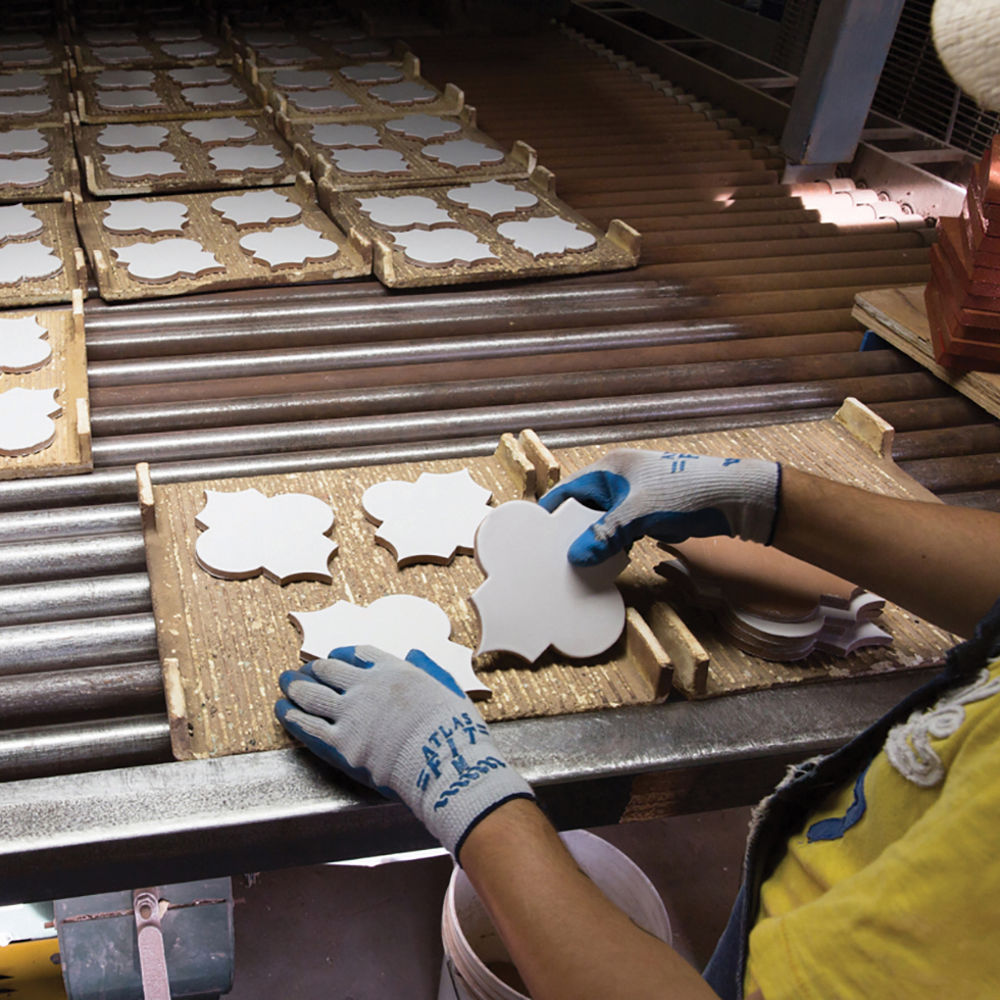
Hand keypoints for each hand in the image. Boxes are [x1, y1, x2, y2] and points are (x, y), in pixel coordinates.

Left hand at [275, 644, 533, 857]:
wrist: (446, 762)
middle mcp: (367, 687)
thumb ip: (428, 669)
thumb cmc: (456, 728)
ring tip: (284, 683)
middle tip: (302, 671)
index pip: (359, 654)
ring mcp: (351, 716)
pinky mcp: (340, 746)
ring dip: (295, 687)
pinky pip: (307, 727)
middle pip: (329, 671)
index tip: (334, 657)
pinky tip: (281, 711)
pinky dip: (291, 717)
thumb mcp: (447, 688)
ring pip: (312, 695)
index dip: (343, 655)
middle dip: (314, 670)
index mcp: (394, 671)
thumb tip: (414, 653)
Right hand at [538, 449, 780, 565]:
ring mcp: (635, 497)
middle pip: (583, 508)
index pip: (568, 490)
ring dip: (593, 541)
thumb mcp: (640, 513)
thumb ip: (606, 534)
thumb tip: (576, 557)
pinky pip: (621, 531)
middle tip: (554, 557)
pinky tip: (606, 563)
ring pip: (602, 522)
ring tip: (577, 565)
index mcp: (611, 469)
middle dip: (570, 531)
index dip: (551, 512)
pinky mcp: (649, 514)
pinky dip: (612, 545)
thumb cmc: (687, 492)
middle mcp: (619, 480)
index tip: (535, 536)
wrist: (736, 498)